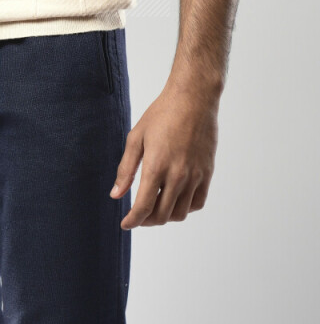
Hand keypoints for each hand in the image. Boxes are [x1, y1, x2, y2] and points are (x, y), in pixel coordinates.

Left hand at [109, 77, 218, 228]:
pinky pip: (197, 203)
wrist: (193, 99)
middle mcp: (178, 176)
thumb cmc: (161, 114)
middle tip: (137, 215)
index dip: (132, 221)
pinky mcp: (207, 173)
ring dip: (165, 216)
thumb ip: (126, 169)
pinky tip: (174, 199)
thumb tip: (116, 195)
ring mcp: (195, 176)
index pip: (143, 207)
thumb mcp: (136, 137)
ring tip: (154, 207)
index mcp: (157, 166)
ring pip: (180, 213)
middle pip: (162, 216)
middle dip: (146, 221)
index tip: (125, 224)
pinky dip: (184, 208)